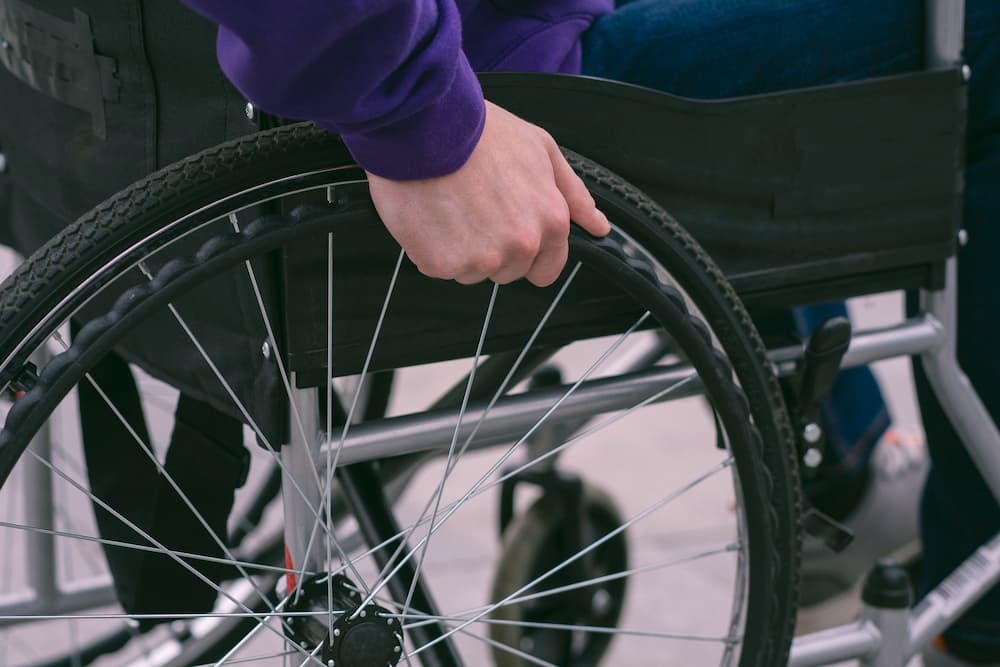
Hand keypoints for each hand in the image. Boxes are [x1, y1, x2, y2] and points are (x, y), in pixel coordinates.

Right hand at [367, 101, 610, 286]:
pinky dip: (431, 248)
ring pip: (471, 272)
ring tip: (450, 206)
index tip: (507, 231)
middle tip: (473, 207)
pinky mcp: (443, 263)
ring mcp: (481, 259)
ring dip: (460, 249)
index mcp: (550, 222)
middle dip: (492, 249)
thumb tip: (599, 226)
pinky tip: (430, 214)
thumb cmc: (482, 132)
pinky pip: (438, 268)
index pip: (546, 270)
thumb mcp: (541, 150)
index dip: (527, 254)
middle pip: (507, 272)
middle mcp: (521, 246)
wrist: (426, 125)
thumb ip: (572, 193)